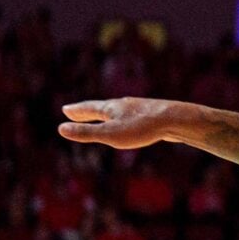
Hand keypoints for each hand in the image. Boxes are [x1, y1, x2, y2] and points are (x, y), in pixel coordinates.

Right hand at [59, 98, 193, 150]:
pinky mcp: (154, 116)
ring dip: (106, 114)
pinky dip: (124, 120)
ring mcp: (140, 109)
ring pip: (119, 111)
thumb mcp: (110, 134)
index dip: (76, 111)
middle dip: (87, 111)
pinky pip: (134, 117)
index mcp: (112, 108)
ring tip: (102, 114)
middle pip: (102, 108)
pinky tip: (132, 123)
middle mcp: (125, 105)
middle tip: (75, 110)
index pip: (89, 108)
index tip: (65, 109)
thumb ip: (86, 133)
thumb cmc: (143, 128)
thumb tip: (60, 128)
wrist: (178, 119)